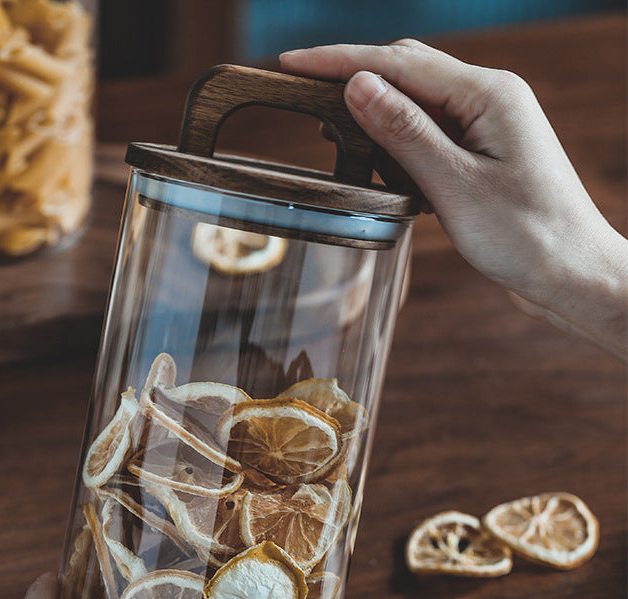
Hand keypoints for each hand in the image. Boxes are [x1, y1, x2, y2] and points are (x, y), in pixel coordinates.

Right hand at [281, 41, 626, 359]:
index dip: (340, 61)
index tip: (293, 63)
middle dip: (352, 79)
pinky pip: (427, 134)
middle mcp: (488, 99)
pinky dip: (394, 144)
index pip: (399, 62)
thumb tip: (358, 85)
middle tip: (301, 95)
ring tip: (331, 133)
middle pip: (406, 72)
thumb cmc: (526, 235)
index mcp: (488, 94)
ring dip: (372, 115)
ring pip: (414, 104)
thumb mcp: (456, 185)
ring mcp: (485, 125)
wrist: (570, 274)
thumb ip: (405, 132)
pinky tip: (376, 163)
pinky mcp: (480, 153)